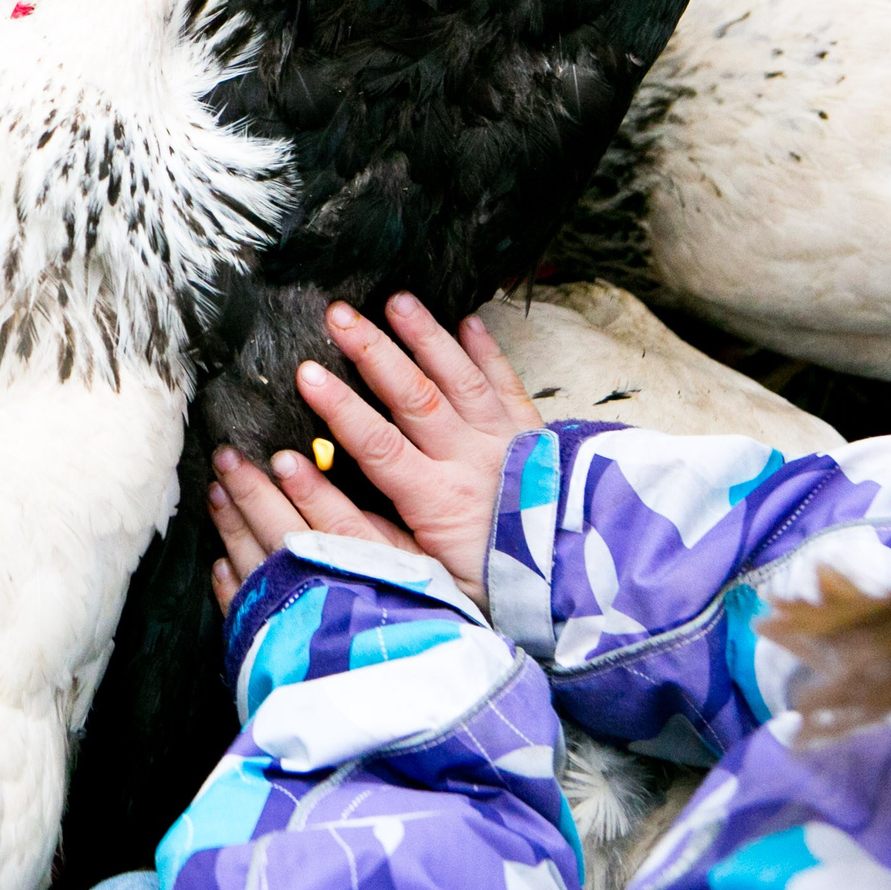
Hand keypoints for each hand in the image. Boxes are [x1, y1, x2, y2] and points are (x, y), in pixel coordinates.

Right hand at [209, 294, 542, 613]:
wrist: (583, 587)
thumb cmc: (494, 588)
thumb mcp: (427, 581)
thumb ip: (373, 540)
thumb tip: (321, 504)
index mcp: (439, 501)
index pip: (378, 445)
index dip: (340, 408)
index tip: (306, 374)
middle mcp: (472, 461)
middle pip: (416, 396)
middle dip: (373, 352)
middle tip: (338, 316)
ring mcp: (506, 443)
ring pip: (461, 379)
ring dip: (427, 337)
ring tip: (397, 301)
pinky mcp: (534, 437)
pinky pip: (509, 387)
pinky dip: (490, 353)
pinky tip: (470, 322)